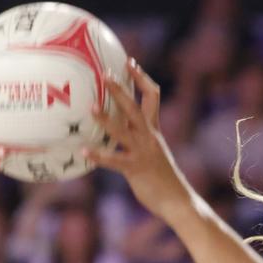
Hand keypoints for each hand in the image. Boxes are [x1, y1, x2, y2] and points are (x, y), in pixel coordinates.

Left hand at [85, 59, 191, 221]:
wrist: (178, 200)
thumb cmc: (163, 179)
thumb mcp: (154, 153)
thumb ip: (140, 140)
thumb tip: (122, 131)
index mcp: (154, 131)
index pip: (152, 96)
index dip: (141, 78)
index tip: (129, 62)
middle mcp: (149, 137)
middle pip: (135, 107)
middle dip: (120, 89)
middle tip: (106, 73)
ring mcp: (142, 152)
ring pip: (123, 130)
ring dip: (106, 118)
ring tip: (90, 108)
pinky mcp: (135, 169)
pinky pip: (114, 160)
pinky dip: (99, 156)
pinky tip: (84, 152)